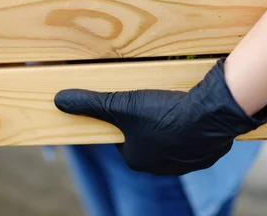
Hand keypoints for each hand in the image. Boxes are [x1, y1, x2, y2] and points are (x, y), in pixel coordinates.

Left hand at [54, 58, 266, 175]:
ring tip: (172, 105)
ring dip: (171, 126)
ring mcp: (185, 162)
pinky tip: (191, 113)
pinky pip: (193, 141)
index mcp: (136, 159)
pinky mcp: (206, 154)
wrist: (208, 118)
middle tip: (152, 101)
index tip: (129, 105)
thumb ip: (90, 103)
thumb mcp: (120, 105)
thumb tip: (59, 100)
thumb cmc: (161, 114)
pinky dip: (191, 130)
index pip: (123, 140)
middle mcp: (160, 167)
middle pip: (147, 140)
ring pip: (171, 141)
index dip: (124, 120)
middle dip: (148, 123)